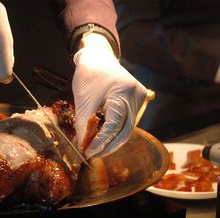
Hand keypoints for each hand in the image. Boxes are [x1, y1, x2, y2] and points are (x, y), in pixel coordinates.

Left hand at [73, 33, 146, 157]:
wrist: (97, 58)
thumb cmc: (88, 76)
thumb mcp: (83, 100)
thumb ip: (83, 124)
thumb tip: (82, 147)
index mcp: (123, 91)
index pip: (114, 124)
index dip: (101, 141)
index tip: (89, 152)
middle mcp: (136, 95)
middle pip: (125, 129)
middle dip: (109, 145)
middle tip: (93, 154)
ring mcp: (140, 98)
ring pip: (128, 128)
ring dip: (112, 140)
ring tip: (96, 148)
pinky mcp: (138, 100)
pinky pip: (128, 121)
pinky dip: (116, 131)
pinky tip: (104, 138)